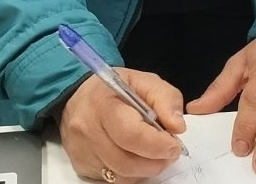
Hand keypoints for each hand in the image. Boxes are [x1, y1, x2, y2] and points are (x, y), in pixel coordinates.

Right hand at [59, 69, 185, 182]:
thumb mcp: (143, 81)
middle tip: (169, 152)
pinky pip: (113, 179)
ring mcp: (82, 151)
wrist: (78, 98)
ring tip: (156, 155)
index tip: (174, 145)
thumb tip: (177, 127)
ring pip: (121, 175)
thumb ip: (166, 99)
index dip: (158, 144)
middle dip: (156, 161)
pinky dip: (132, 174)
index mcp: (103, 103)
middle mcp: (87, 130)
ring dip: (146, 169)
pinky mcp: (82, 166)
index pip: (131, 134)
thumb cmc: (113, 90)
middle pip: (126, 161)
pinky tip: (137, 158)